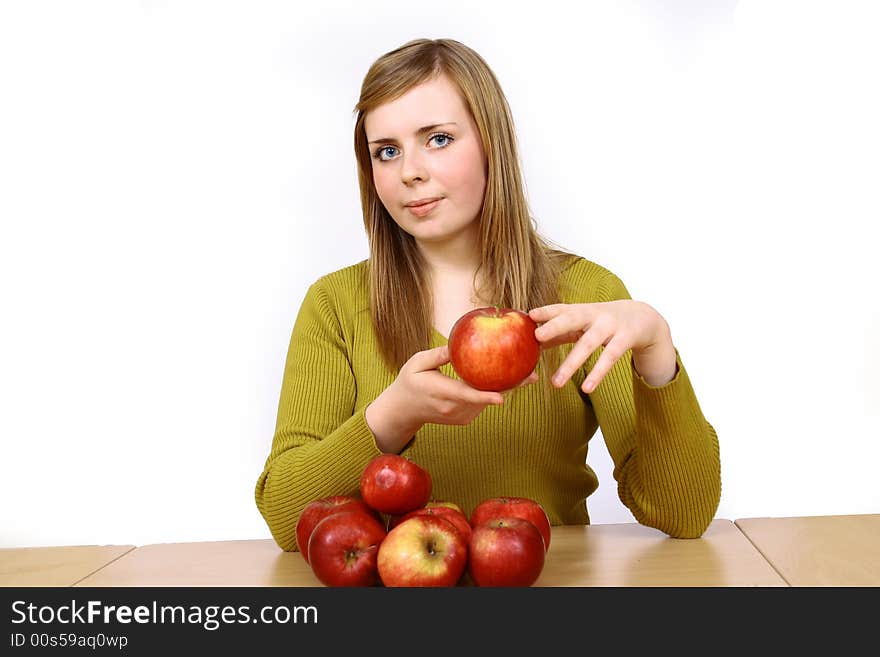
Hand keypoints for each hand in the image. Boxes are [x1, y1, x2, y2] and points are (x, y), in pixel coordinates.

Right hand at [366, 345, 537, 452]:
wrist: (403, 411)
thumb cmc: (408, 382)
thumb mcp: (417, 363)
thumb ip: (438, 355)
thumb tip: (457, 344)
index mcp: (441, 393)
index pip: (466, 396)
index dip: (485, 396)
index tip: (502, 396)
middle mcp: (454, 408)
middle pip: (486, 398)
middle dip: (510, 387)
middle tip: (532, 375)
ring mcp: (460, 416)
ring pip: (487, 401)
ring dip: (505, 388)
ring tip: (526, 373)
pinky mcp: (465, 418)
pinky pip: (482, 404)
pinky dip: (493, 392)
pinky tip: (506, 379)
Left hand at [528, 300, 676, 393]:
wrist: (644, 317)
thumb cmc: (603, 322)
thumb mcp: (582, 324)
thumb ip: (558, 332)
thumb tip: (531, 343)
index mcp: (581, 310)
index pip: (560, 309)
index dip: (545, 311)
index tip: (529, 315)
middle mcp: (594, 315)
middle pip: (573, 318)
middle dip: (555, 325)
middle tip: (537, 335)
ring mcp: (610, 326)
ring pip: (588, 344)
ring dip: (571, 363)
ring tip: (556, 383)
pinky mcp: (625, 339)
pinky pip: (609, 358)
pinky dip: (597, 373)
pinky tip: (586, 388)